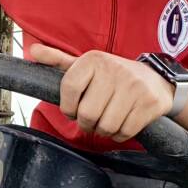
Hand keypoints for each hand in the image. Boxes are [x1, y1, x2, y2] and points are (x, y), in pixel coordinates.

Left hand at [28, 45, 175, 142]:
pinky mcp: (149, 104)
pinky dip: (120, 135)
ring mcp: (134, 87)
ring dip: (103, 131)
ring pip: (106, 126)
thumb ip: (58, 61)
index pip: (69, 88)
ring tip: (105, 122)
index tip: (72, 110)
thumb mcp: (86, 65)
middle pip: (87, 113)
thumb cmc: (112, 76)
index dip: (67, 106)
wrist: (156, 80)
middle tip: (91, 119)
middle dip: (86, 123)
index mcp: (94, 59)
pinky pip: (125, 132)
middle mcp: (114, 70)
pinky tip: (121, 124)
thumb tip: (32, 51)